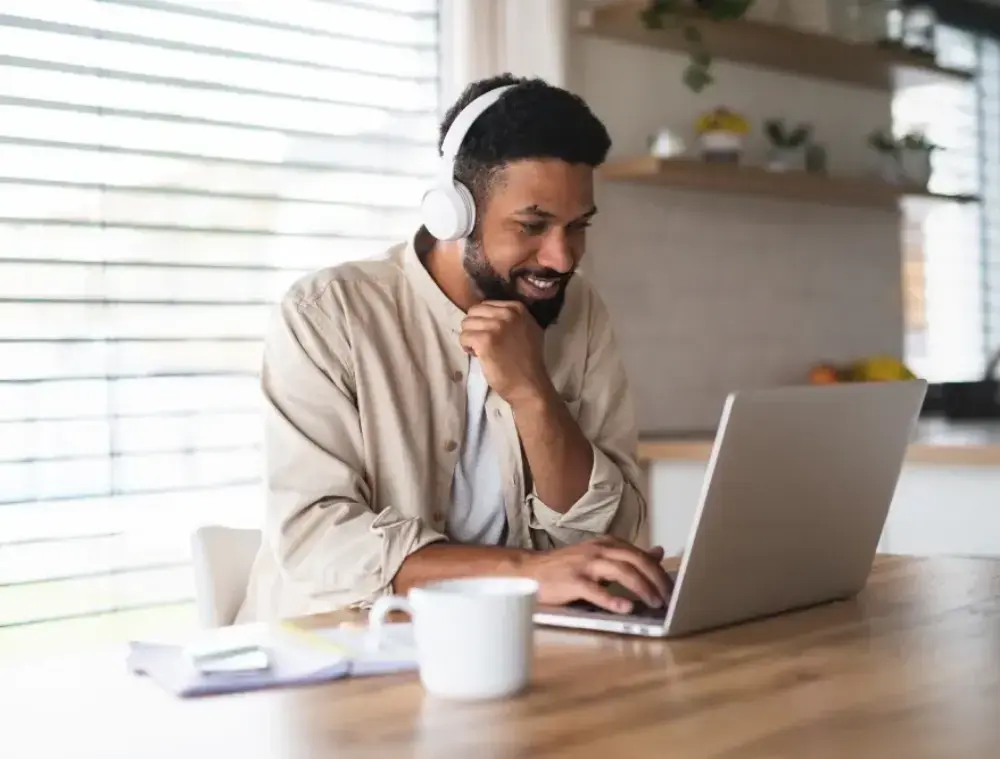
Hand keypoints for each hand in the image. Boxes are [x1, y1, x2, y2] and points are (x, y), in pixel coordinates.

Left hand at [460, 301, 550, 405]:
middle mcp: (508, 314)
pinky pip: (464, 337)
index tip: (491, 335)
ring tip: (480, 350)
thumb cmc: (528, 362)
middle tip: (482, 343)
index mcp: (517, 309)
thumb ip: (512, 319)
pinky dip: (466, 347)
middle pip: (474, 312)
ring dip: (470, 338)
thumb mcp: (528, 331)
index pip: (485, 305)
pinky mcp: (485, 341)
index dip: (483, 321)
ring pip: (467, 324)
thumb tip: (488, 315)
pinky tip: (477, 355)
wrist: (528, 385)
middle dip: (474, 327)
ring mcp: (496, 326)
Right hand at [521, 537, 673, 613]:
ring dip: (642, 588)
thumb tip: (659, 552)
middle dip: (657, 579)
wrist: (530, 570)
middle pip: (635, 560)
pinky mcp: (572, 581)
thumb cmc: (566, 567)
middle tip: (670, 598)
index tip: (673, 588)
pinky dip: (613, 599)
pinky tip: (626, 608)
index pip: (640, 554)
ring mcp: (585, 565)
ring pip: (621, 571)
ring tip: (655, 603)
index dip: (659, 571)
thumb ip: (629, 556)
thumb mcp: (600, 557)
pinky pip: (596, 590)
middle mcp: (598, 550)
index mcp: (607, 544)